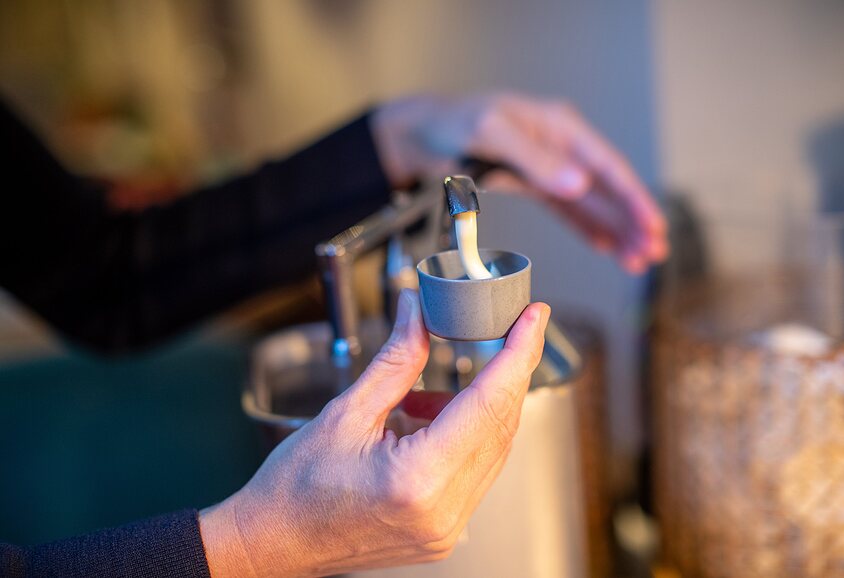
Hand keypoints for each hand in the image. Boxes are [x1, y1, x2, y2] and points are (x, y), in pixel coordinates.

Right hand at [200, 290, 549, 577]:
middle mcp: (444, 511)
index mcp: (419, 479)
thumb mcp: (346, 412)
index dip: (517, 353)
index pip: (489, 403)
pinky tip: (427, 420)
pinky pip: (475, 471)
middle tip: (506, 331)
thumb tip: (418, 313)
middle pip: (501, 425)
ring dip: (480, 405)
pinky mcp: (444, 532)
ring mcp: (448, 528)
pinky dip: (464, 435)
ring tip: (429, 391)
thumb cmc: (296, 488)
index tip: (533, 318)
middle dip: (507, 372)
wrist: (274, 542)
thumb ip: (397, 361)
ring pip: (493, 449)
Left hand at [371, 93, 667, 272]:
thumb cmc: (455, 121)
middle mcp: (560, 147)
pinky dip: (587, 228)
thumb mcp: (491, 133)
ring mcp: (549, 167)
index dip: (633, 198)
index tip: (653, 225)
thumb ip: (535, 159)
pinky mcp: (534, 184)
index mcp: (559, 127)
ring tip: (636, 260)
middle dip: (632, 221)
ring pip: (591, 203)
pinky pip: (568, 210)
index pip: (607, 167)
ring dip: (615, 230)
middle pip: (606, 188)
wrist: (425, 133)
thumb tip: (578, 185)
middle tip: (652, 253)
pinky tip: (605, 247)